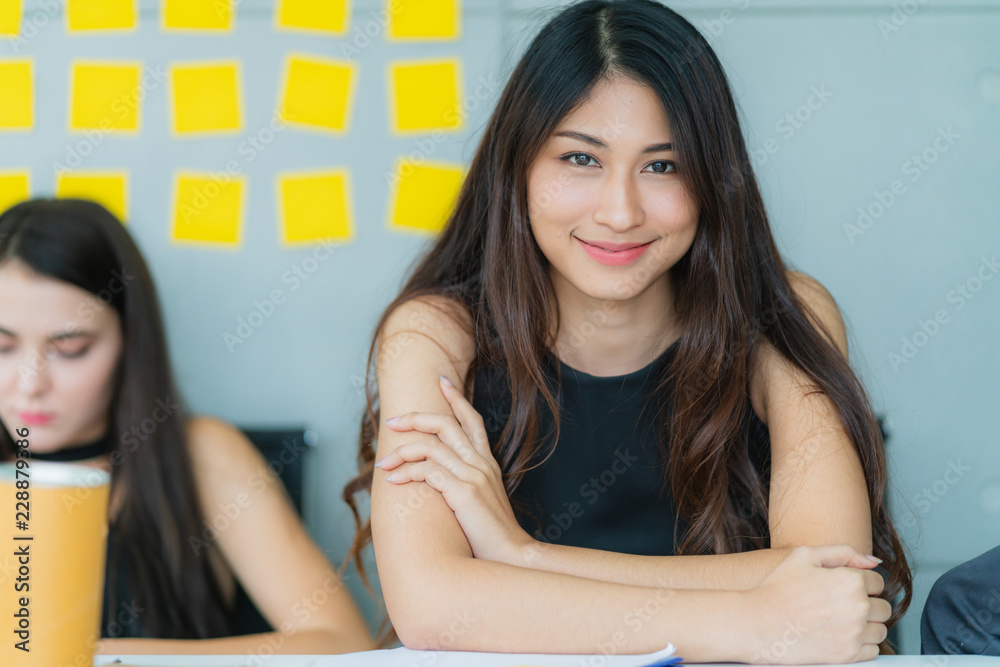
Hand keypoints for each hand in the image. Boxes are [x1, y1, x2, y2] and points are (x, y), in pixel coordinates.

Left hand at [377, 374, 535, 564]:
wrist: (511, 557)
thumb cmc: (491, 536)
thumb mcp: (481, 502)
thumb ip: (464, 484)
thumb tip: (438, 480)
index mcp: (487, 463)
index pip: (472, 420)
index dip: (456, 398)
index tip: (441, 380)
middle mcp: (481, 464)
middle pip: (445, 424)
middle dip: (415, 418)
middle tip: (392, 421)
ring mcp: (473, 476)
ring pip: (431, 446)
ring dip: (401, 451)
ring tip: (383, 462)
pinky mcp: (463, 492)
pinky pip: (428, 472)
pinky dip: (406, 473)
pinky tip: (393, 481)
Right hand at [742, 544, 890, 663]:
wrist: (758, 622)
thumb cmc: (777, 588)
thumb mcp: (804, 555)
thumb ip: (843, 552)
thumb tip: (873, 561)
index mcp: (851, 580)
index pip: (878, 581)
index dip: (860, 583)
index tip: (843, 588)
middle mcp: (858, 606)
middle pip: (883, 607)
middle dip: (868, 604)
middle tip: (842, 605)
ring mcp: (855, 633)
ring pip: (881, 630)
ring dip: (868, 625)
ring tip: (841, 621)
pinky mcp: (849, 654)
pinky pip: (873, 650)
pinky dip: (862, 644)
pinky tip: (841, 635)